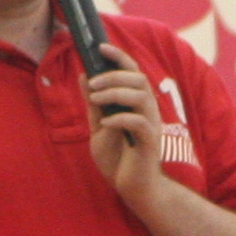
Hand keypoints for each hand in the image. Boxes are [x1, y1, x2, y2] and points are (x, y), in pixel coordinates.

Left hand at [84, 51, 163, 202]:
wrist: (132, 188)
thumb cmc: (119, 158)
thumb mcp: (98, 126)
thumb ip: (94, 104)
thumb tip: (85, 76)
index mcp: (136, 104)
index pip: (133, 72)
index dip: (119, 57)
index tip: (100, 47)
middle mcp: (147, 111)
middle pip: (138, 79)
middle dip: (113, 76)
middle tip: (92, 86)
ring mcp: (151, 126)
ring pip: (140, 96)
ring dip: (115, 93)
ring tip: (95, 101)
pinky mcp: (150, 142)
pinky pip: (139, 122)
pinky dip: (120, 118)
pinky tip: (106, 123)